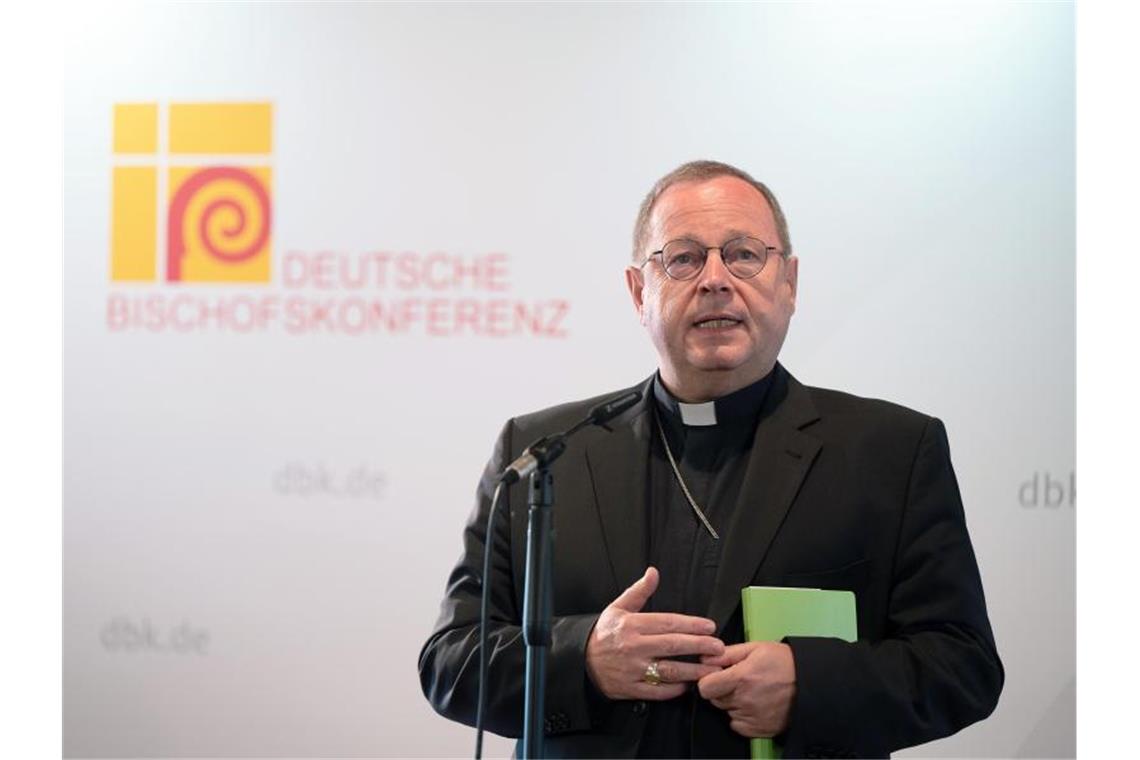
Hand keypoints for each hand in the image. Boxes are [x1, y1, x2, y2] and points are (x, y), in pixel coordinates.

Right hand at [585, 566, 725, 700]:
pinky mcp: (632, 688)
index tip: (709, 627)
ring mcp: (633, 669)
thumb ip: (639, 591)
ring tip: (712, 668)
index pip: (668, 623)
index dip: (691, 625)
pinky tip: (688, 684)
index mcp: (632, 625)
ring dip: (693, 670)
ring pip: (669, 670)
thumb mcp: (618, 607)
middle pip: (673, 645)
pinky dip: (675, 689)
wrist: (580, 660)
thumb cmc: (603, 634)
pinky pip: (658, 691)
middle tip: (718, 647)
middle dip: (699, 646)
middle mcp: (634, 647)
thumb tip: (653, 572)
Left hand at [697, 642, 796, 737]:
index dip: (709, 680)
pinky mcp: (760, 728)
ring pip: (727, 711)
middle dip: (722, 690)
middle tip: (739, 682)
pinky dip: (741, 717)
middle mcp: (745, 700)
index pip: (705, 687)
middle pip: (715, 699)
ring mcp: (752, 716)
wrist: (810, 682)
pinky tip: (754, 704)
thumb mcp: (755, 648)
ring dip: (733, 703)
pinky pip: (737, 725)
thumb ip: (727, 654)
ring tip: (751, 691)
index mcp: (741, 678)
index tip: (717, 676)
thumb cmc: (784, 662)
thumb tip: (705, 658)